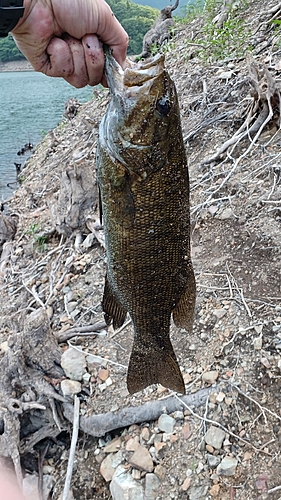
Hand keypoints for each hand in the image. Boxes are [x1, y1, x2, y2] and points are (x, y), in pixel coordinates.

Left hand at [11, 0, 127, 86]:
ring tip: (67, 36)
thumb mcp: (105, 19)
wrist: (40, 0)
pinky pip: (64, 72)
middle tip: (84, 36)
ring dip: (77, 54)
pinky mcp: (48, 66)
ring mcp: (64, 61)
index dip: (109, 68)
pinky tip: (53, 40)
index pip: (107, 69)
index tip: (111, 62)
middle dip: (93, 57)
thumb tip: (122, 67)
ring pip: (81, 78)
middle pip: (95, 77)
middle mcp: (80, 54)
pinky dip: (61, 55)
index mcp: (94, 43)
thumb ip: (120, 43)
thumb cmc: (70, 1)